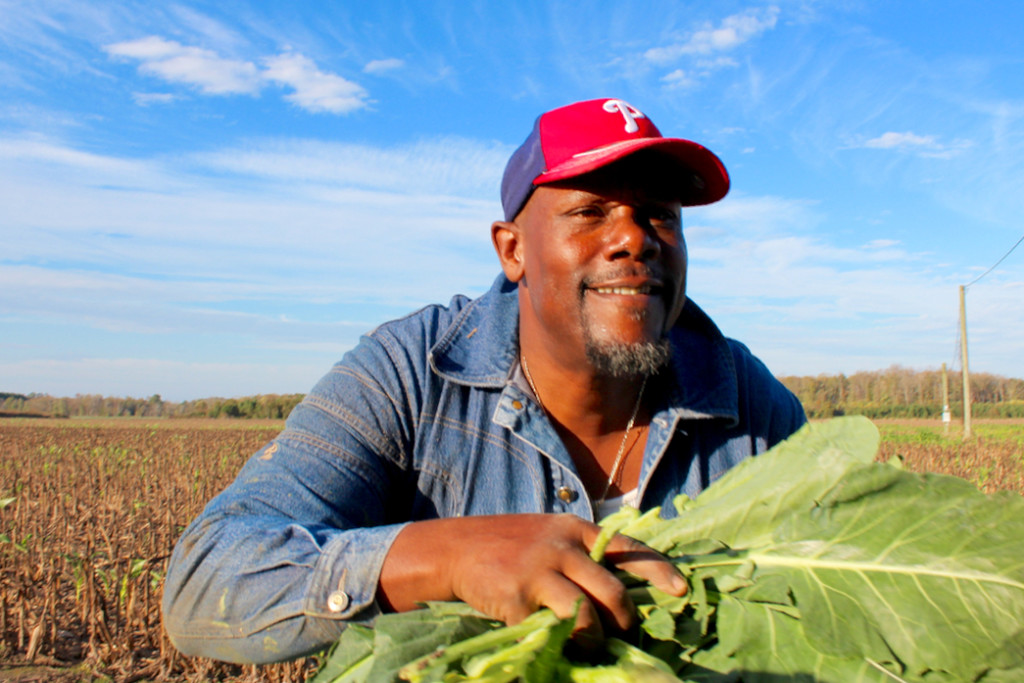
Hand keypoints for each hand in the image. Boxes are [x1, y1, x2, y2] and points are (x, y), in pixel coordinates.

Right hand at [377, 513, 686, 640]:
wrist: (457, 548)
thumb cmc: (511, 544)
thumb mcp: (551, 535)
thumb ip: (582, 555)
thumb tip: (617, 594)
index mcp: (577, 529)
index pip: (629, 549)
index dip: (659, 571)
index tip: (681, 592)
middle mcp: (562, 547)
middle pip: (612, 591)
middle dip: (624, 621)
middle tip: (623, 635)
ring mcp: (538, 572)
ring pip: (585, 615)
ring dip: (594, 639)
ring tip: (591, 646)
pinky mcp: (516, 598)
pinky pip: (548, 630)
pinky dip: (556, 643)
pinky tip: (552, 644)